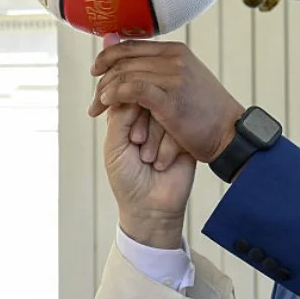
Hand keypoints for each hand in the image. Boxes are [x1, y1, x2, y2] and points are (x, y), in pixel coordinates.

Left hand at [90, 36, 244, 163]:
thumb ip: (154, 67)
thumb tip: (121, 47)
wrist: (230, 135)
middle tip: (94, 101)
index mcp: (175, 51)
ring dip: (105, 93)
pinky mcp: (171, 98)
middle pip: (124, 61)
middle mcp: (174, 59)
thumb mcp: (181, 81)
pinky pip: (133, 90)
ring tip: (97, 108)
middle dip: (102, 80)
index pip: (130, 46)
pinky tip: (108, 105)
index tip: (95, 72)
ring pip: (125, 75)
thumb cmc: (204, 113)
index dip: (107, 57)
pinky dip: (116, 96)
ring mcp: (174, 77)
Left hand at [104, 101, 195, 248]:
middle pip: (148, 100)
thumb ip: (120, 115)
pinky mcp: (185, 138)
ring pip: (164, 112)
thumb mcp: (114, 146)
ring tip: (148, 160)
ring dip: (154, 138)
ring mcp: (168, 127)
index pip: (128, 94)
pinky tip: (162, 164)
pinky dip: (168, 147)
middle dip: (142, 126)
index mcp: (125, 118)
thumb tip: (135, 89)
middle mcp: (147, 119)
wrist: (150, 208)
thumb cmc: (126, 179)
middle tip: (137, 145)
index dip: (129, 111)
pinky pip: (180, 127)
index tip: (128, 137)